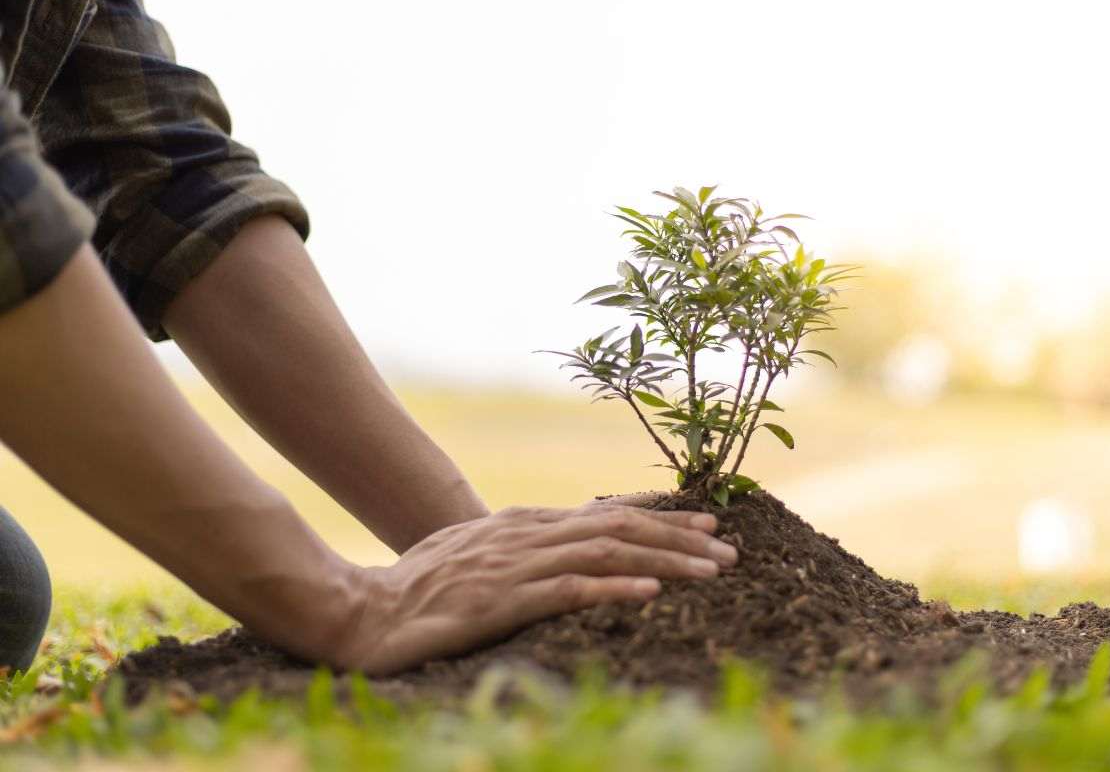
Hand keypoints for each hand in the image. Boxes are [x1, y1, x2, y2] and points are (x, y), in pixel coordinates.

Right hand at [324, 493, 736, 673]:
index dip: (661, 520)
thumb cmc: (419, 588)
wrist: (362, 612)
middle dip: (680, 538)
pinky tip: (651, 592)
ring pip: (605, 552)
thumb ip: (523, 547)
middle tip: (730, 550)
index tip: (708, 525)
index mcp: (523, 524)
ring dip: (665, 559)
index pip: (606, 516)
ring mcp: (513, 566)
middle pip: (618, 528)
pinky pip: (567, 590)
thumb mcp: (477, 555)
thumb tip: (568, 547)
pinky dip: (612, 587)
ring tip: (713, 570)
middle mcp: (526, 535)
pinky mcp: (500, 602)